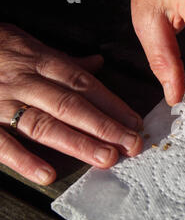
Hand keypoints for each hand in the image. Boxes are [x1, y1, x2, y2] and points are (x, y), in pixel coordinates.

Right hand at [0, 24, 142, 184]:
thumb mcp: (29, 45)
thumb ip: (63, 60)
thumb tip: (98, 64)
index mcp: (40, 62)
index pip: (84, 85)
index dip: (112, 104)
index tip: (135, 123)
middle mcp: (25, 81)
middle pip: (70, 105)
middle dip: (104, 126)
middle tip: (131, 145)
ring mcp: (0, 101)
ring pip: (43, 124)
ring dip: (77, 143)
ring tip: (106, 158)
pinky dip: (22, 159)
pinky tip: (47, 174)